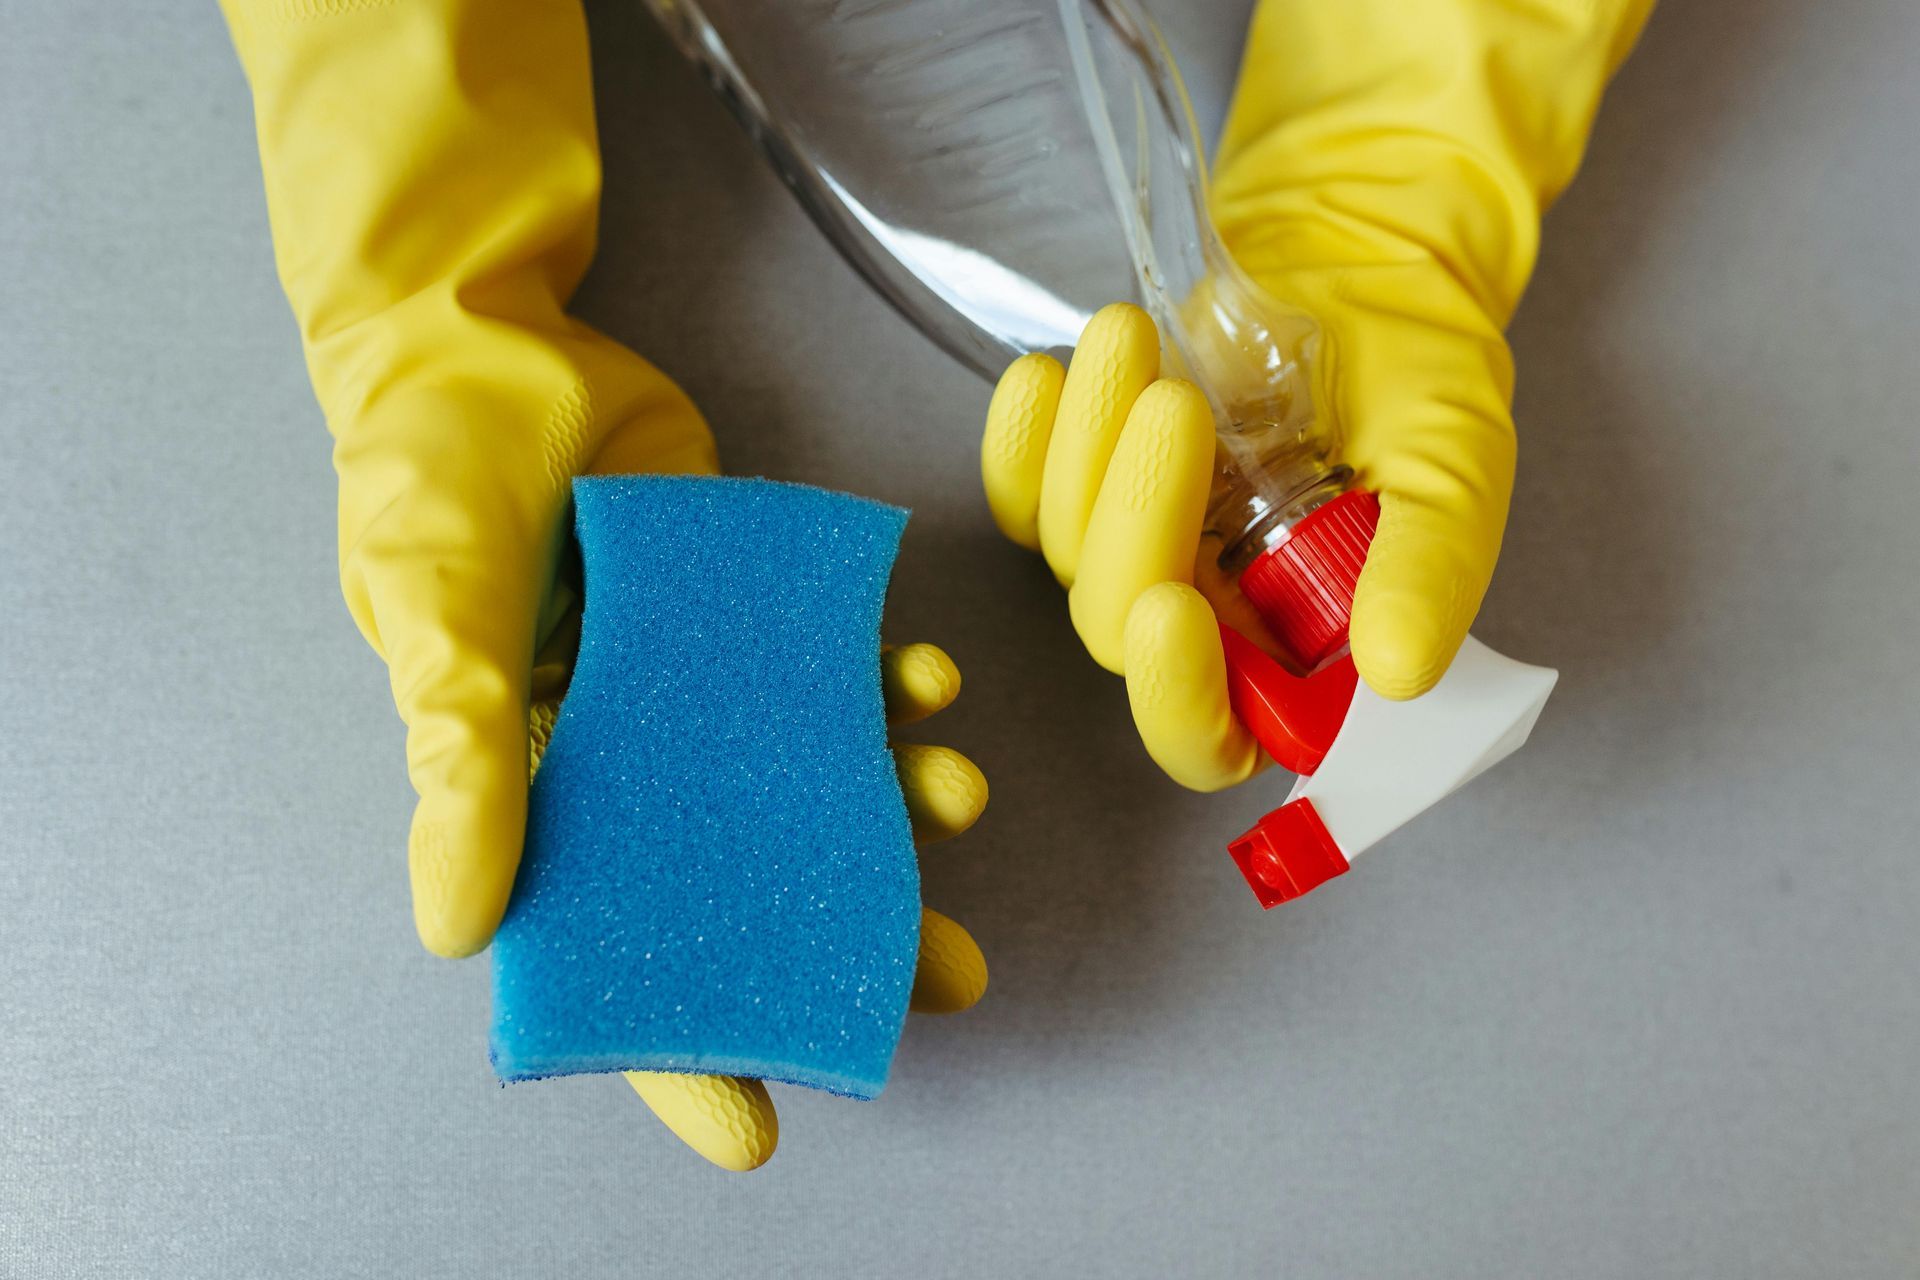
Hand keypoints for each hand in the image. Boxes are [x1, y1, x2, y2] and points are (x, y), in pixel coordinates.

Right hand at [221, 0, 986, 1168]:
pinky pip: (836, 670)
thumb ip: (460, 755)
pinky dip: (891, 684)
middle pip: (747, 884)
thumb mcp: (432, 609)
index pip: (610, 952)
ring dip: (893, 805)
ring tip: (958, 801)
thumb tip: (454, 926)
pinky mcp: (753, 608)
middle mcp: (632, 756)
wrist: (489, 339)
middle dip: (843, 936)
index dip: (675, 1050)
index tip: (763, 1130)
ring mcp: (700, 684)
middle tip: (947, 976)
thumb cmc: (429, 476)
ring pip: (811, 782)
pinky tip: (932, 682)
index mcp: (537, 790)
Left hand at [981, 0, 1652, 786]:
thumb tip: (1396, 672)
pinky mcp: (1083, 484)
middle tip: (1179, 408)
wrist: (1366, 259)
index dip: (1178, 701)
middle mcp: (1206, 619)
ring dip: (1087, 445)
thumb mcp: (1454, 466)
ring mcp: (1136, 550)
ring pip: (1064, 549)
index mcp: (1293, 652)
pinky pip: (1017, 493)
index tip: (1170, 609)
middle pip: (1118, 628)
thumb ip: (1428, 571)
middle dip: (1135, 522)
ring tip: (1133, 335)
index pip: (1211, 739)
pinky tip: (1042, 371)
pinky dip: (1017, 439)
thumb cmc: (1423, 373)